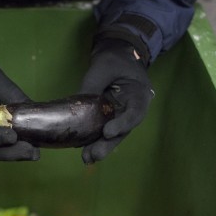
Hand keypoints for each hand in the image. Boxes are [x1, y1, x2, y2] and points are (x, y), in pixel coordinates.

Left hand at [79, 37, 153, 163]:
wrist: (117, 57)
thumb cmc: (114, 59)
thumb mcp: (103, 67)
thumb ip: (92, 86)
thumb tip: (76, 107)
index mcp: (139, 94)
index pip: (134, 112)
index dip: (122, 124)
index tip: (107, 132)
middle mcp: (132, 109)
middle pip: (123, 130)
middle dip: (109, 144)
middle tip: (94, 155)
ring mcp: (121, 115)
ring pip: (113, 135)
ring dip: (100, 147)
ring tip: (87, 159)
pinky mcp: (110, 118)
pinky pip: (103, 131)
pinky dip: (94, 141)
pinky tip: (82, 151)